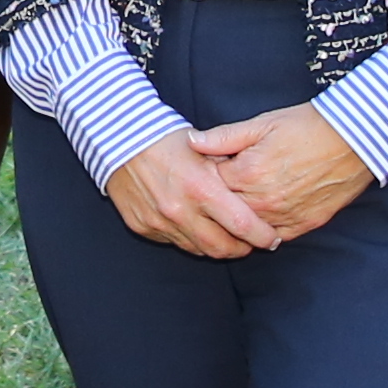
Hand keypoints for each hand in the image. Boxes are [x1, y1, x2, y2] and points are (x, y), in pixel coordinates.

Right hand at [101, 130, 274, 260]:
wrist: (116, 138)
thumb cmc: (164, 138)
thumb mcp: (202, 147)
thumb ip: (228, 170)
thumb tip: (255, 189)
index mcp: (200, 188)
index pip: (242, 225)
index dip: (261, 236)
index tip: (272, 238)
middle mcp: (179, 210)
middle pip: (222, 248)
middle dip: (242, 249)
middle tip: (250, 243)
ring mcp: (159, 222)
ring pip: (198, 249)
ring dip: (215, 246)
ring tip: (225, 236)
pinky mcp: (143, 227)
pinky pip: (173, 242)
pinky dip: (188, 238)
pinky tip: (193, 225)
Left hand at [186, 102, 371, 246]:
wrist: (354, 139)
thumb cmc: (307, 126)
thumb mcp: (262, 124)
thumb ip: (223, 137)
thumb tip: (191, 142)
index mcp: (247, 174)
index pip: (210, 185)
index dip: (205, 177)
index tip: (206, 171)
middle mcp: (263, 201)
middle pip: (225, 212)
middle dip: (218, 202)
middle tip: (218, 191)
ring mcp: (284, 216)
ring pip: (248, 229)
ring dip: (240, 220)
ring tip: (239, 205)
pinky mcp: (304, 225)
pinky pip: (275, 237)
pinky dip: (265, 230)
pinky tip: (261, 219)